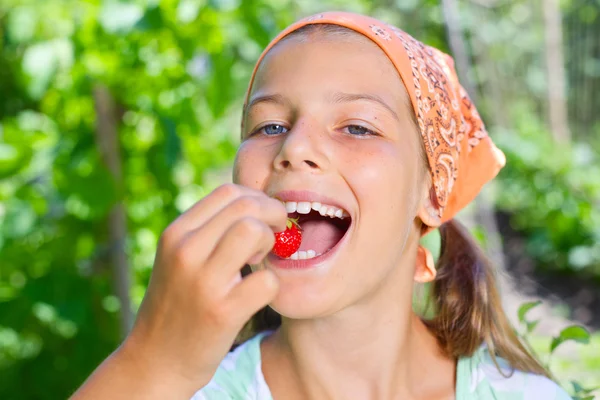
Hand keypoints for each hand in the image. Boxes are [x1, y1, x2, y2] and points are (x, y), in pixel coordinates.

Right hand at [119, 184, 286, 395]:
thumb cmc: (177, 303)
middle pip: (246, 206)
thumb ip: (208, 229)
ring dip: (270, 242)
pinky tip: (258, 293)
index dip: (258, 199)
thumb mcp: (179, 257)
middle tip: (276, 235)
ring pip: (254, 231)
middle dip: (273, 214)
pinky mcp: (222, 312)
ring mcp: (203, 282)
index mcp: (175, 233)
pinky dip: (272, 285)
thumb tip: (254, 204)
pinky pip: (267, 280)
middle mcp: (185, 251)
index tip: (266, 218)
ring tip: (261, 261)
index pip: (228, 191)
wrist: (156, 359)